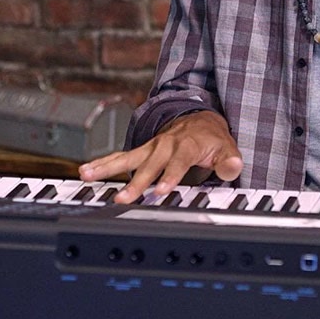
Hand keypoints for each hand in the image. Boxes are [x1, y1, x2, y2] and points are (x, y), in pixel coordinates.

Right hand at [78, 110, 243, 203]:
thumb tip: (234, 166)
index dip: (170, 176)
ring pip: (127, 157)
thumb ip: (229, 161)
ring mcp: (151, 147)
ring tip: (87, 175)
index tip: (161, 190)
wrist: (199, 120)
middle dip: (135, 182)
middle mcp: (165, 144)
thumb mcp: (227, 148)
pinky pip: (120, 158)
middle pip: (148, 165)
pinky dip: (103, 164)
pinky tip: (86, 171)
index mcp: (187, 145)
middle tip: (122, 197)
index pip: (178, 163)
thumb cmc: (212, 139)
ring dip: (107, 167)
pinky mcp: (142, 151)